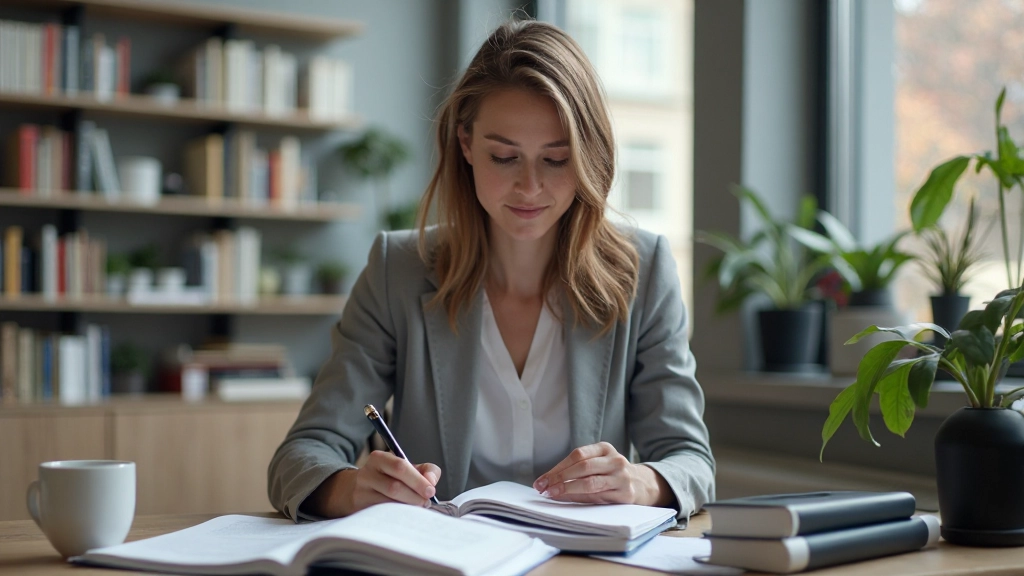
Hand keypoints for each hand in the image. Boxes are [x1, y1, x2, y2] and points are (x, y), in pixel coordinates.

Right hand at [307, 451, 440, 516]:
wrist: (353, 490)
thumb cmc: (388, 478)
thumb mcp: (405, 468)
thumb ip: (425, 470)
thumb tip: (431, 482)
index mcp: (379, 459)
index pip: (400, 466)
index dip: (418, 480)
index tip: (430, 491)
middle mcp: (366, 474)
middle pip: (394, 487)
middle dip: (414, 497)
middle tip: (425, 503)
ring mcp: (360, 493)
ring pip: (387, 504)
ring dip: (407, 508)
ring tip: (417, 510)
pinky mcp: (358, 510)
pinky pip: (381, 515)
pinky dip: (397, 517)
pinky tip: (404, 517)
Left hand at [532, 442, 671, 505]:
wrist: (643, 485)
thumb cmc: (612, 475)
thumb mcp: (597, 466)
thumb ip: (575, 472)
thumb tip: (548, 485)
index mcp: (604, 448)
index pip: (577, 455)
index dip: (557, 468)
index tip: (541, 480)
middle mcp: (615, 460)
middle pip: (583, 467)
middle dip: (559, 478)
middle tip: (543, 488)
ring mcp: (622, 476)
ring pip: (590, 482)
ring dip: (568, 489)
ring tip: (552, 494)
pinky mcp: (626, 494)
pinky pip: (599, 496)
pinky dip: (581, 498)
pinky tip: (569, 500)